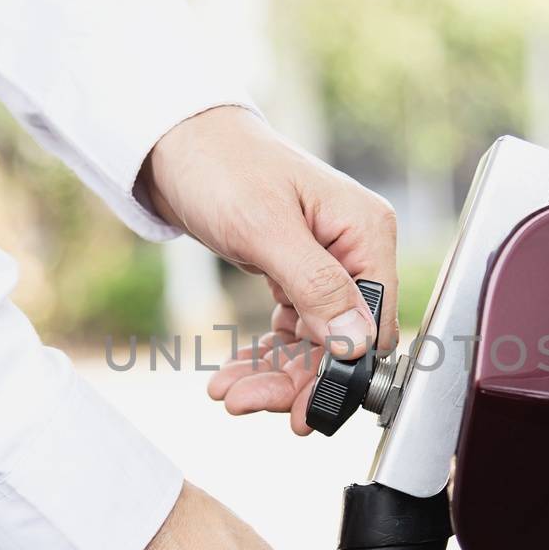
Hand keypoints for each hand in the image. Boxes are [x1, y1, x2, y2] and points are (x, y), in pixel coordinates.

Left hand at [141, 106, 398, 433]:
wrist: (175, 140)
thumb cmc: (220, 165)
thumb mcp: (265, 227)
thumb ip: (317, 285)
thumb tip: (358, 341)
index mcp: (364, 231)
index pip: (373, 322)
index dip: (339, 370)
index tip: (300, 409)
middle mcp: (353, 249)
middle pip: (342, 340)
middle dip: (295, 378)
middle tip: (246, 403)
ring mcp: (325, 263)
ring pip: (315, 342)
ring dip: (274, 373)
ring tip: (228, 392)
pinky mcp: (295, 272)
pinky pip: (292, 329)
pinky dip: (265, 354)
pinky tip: (234, 372)